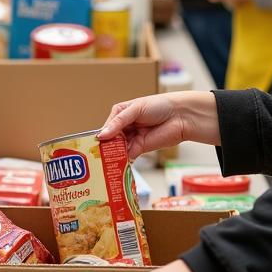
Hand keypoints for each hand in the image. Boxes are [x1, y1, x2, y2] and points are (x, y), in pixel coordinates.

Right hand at [97, 90, 219, 157]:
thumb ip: (118, 122)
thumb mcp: (135, 109)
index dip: (99, 136)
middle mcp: (124, 127)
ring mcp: (132, 138)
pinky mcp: (141, 149)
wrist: (181, 117)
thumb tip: (101, 135)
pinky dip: (121, 161)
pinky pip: (128, 156)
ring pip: (117, 149)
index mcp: (120, 114)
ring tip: (102, 164)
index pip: (105, 127)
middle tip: (94, 158)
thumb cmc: (159, 106)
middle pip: (110, 140)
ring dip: (111, 156)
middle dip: (103, 148)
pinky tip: (114, 166)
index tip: (89, 146)